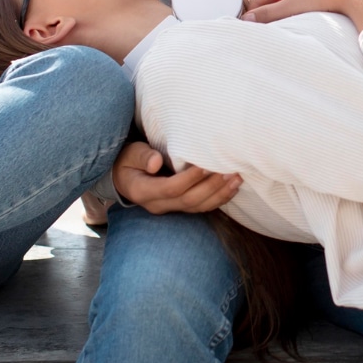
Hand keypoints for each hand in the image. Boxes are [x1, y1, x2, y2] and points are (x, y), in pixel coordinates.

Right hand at [111, 141, 240, 213]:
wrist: (125, 175)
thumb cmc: (128, 159)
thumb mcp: (130, 154)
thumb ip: (142, 156)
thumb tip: (155, 163)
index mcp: (142, 191)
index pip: (169, 189)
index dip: (189, 179)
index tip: (205, 165)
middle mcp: (157, 204)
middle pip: (188, 200)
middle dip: (211, 186)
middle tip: (229, 171)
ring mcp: (169, 208)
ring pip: (197, 207)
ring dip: (219, 194)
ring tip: (236, 179)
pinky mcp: (179, 206)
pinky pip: (201, 207)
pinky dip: (218, 199)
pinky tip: (233, 188)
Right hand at [243, 0, 362, 30]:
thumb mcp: (292, 7)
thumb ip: (268, 14)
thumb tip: (246, 20)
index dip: (254, 14)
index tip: (250, 29)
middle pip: (269, 1)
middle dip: (267, 16)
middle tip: (264, 32)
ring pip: (280, 5)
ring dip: (279, 17)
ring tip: (281, 29)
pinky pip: (292, 7)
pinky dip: (290, 15)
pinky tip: (294, 24)